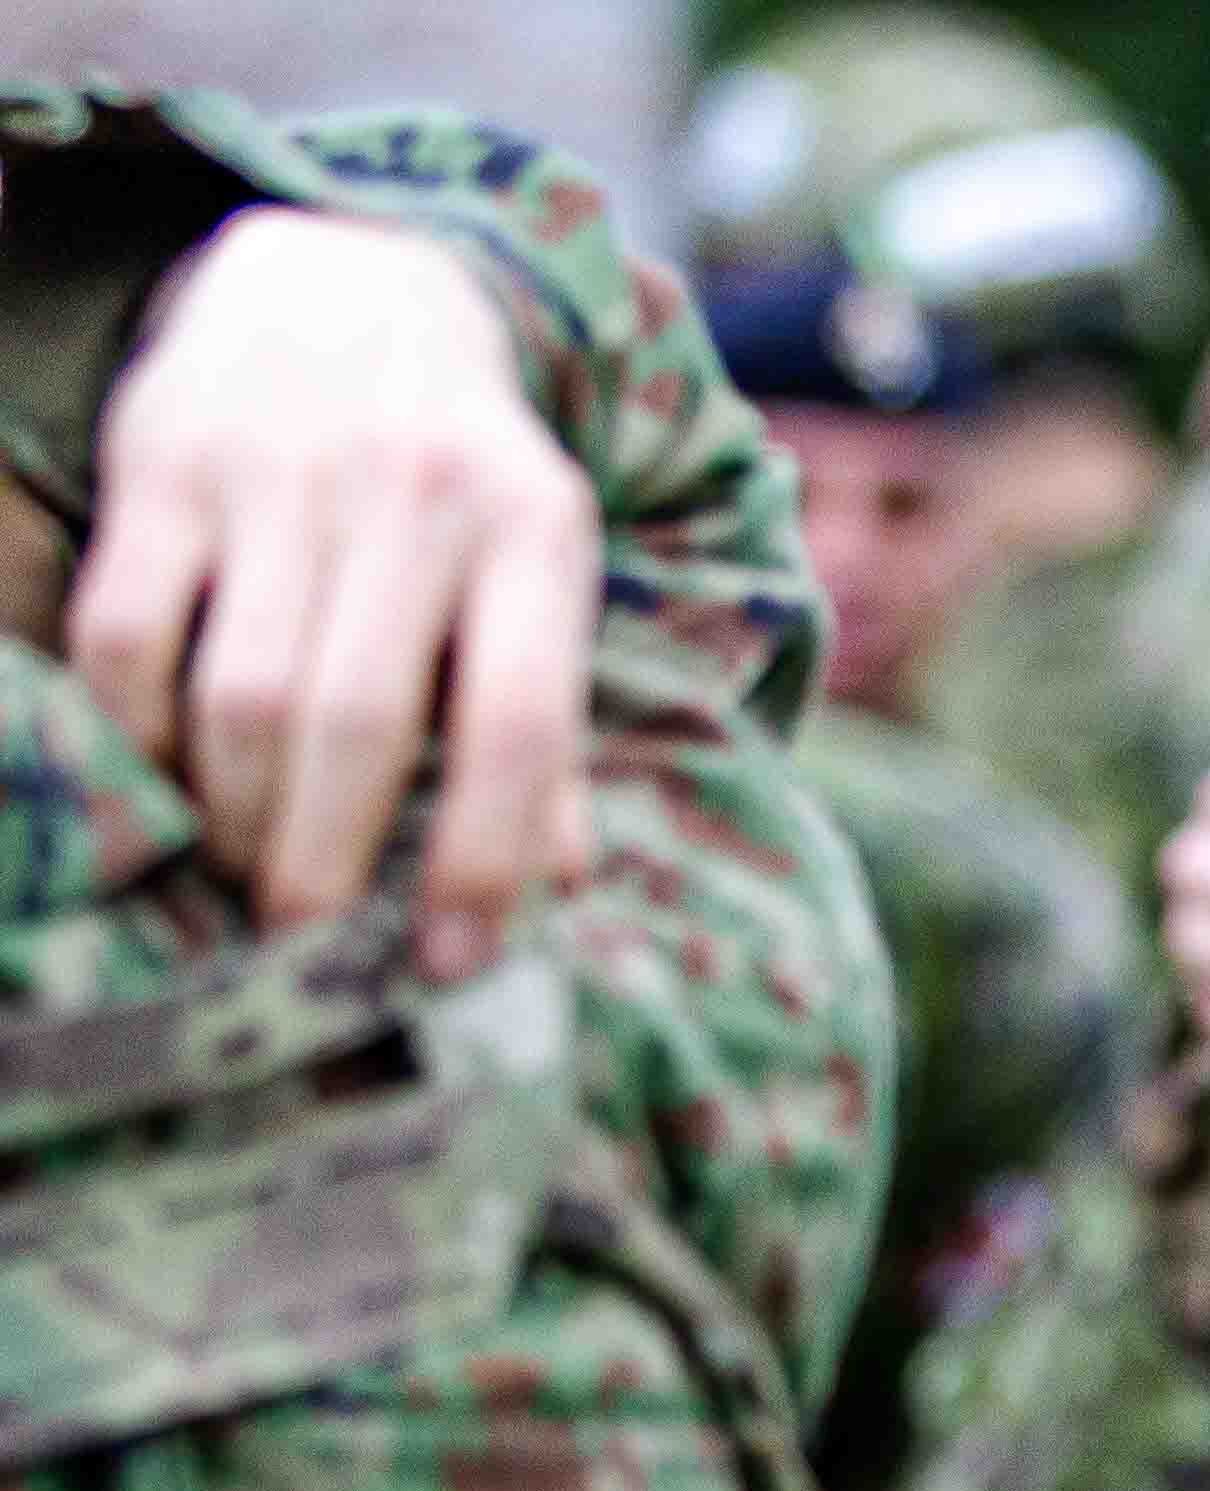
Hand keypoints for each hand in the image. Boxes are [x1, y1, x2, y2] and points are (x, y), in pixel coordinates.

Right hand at [74, 207, 598, 977]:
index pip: (516, 723)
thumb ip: (548, 723)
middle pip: (358, 725)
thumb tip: (557, 887)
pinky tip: (171, 781)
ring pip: (240, 695)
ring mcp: (278, 466)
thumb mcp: (539, 575)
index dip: (480, 859)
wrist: (344, 287)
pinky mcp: (159, 455)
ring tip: (253, 869)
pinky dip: (139, 736)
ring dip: (240, 817)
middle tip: (314, 943)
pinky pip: (127, 634)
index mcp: (535, 530)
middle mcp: (413, 490)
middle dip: (329, 864)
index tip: (447, 960)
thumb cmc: (460, 476)